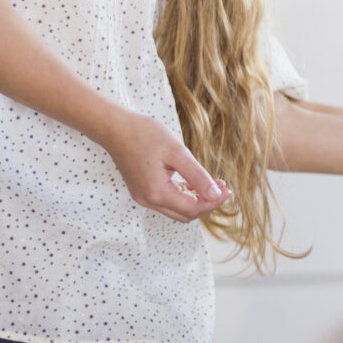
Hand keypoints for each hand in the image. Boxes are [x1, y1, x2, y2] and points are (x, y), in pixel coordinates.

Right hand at [104, 114, 228, 220]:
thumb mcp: (176, 152)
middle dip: (207, 204)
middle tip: (222, 187)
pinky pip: (168, 201)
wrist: (115, 128)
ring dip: (196, 201)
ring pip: (177, 210)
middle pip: (186, 214)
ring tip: (212, 184)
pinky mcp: (142, 191)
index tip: (227, 189)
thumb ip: (197, 176)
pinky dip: (184, 196)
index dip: (213, 202)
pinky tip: (194, 183)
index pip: (193, 209)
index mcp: (156, 192)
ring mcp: (143, 197)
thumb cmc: (144, 134)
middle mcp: (148, 200)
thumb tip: (216, 194)